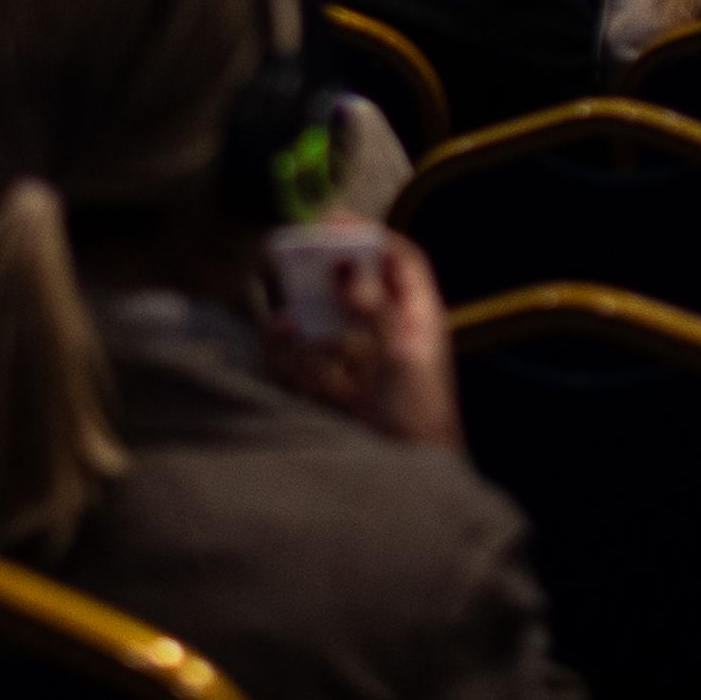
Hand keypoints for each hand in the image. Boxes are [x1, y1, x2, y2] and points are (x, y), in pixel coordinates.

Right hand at [264, 233, 462, 450]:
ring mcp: (365, 365)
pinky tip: (280, 335)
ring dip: (305, 314)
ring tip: (284, 306)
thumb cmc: (420, 413)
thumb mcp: (401, 353)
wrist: (410, 478)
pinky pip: (312, 362)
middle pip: (359, 290)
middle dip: (328, 274)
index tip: (333, 221)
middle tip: (296, 255)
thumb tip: (344, 267)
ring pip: (329, 325)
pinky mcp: (342, 392)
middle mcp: (393, 336)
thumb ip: (373, 307)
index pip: (400, 262)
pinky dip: (293, 349)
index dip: (371, 236)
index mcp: (419, 320)